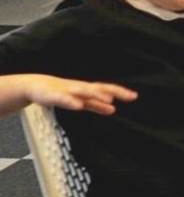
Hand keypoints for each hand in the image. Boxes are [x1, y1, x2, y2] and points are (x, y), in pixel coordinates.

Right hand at [21, 74, 135, 114]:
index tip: (134, 96)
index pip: (107, 89)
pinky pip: (63, 98)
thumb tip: (113, 110)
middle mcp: (80, 87)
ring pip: (84, 91)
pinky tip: (78, 106)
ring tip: (109, 100)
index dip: (120, 92)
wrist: (35, 86)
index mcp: (87, 89)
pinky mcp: (53, 95)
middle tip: (130, 96)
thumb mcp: (81, 100)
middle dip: (115, 91)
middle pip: (100, 88)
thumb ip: (96, 105)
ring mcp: (67, 90)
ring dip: (97, 95)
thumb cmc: (61, 92)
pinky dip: (71, 101)